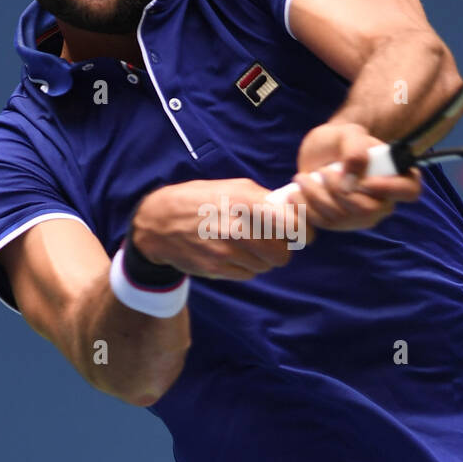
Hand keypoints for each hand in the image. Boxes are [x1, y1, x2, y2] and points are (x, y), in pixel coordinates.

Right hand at [131, 179, 313, 280]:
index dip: (303, 232)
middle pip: (282, 254)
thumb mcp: (232, 187)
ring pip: (266, 267)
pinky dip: (246, 267)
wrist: (159, 222)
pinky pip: (247, 274)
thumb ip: (264, 199)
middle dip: (282, 249)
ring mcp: (226, 252)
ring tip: (248, 245)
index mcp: (246, 202)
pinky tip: (234, 253)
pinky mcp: (216, 269)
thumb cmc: (201, 200)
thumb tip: (294, 211)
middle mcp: (237, 228)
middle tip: (273, 241)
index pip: (293, 226)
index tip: (302, 232)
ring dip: (263, 259)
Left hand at [290, 122, 421, 230]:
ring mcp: (362, 216)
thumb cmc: (340, 140)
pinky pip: (324, 224)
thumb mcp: (348, 134)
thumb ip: (355, 148)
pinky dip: (306, 208)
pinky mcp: (340, 224)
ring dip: (316, 197)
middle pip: (368, 210)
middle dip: (339, 191)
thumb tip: (354, 178)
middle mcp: (383, 201)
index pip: (409, 191)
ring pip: (342, 218)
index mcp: (396, 177)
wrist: (319, 153)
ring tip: (302, 178)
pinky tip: (296, 193)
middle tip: (322, 172)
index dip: (390, 189)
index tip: (365, 180)